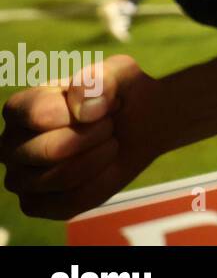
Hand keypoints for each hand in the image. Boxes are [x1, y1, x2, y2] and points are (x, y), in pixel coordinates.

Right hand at [1, 55, 160, 218]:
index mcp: (19, 108)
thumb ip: (100, 79)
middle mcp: (9, 145)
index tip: (105, 104)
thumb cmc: (121, 95)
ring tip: (109, 142)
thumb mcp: (120, 72)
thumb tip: (83, 110)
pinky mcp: (37, 205)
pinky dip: (100, 184)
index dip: (84, 110)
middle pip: (50, 150)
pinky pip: (70, 203)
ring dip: (99, 158)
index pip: (39, 114)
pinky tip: (108, 167)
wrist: (141, 125)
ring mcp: (20, 178)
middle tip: (109, 126)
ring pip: (60, 178)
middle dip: (95, 136)